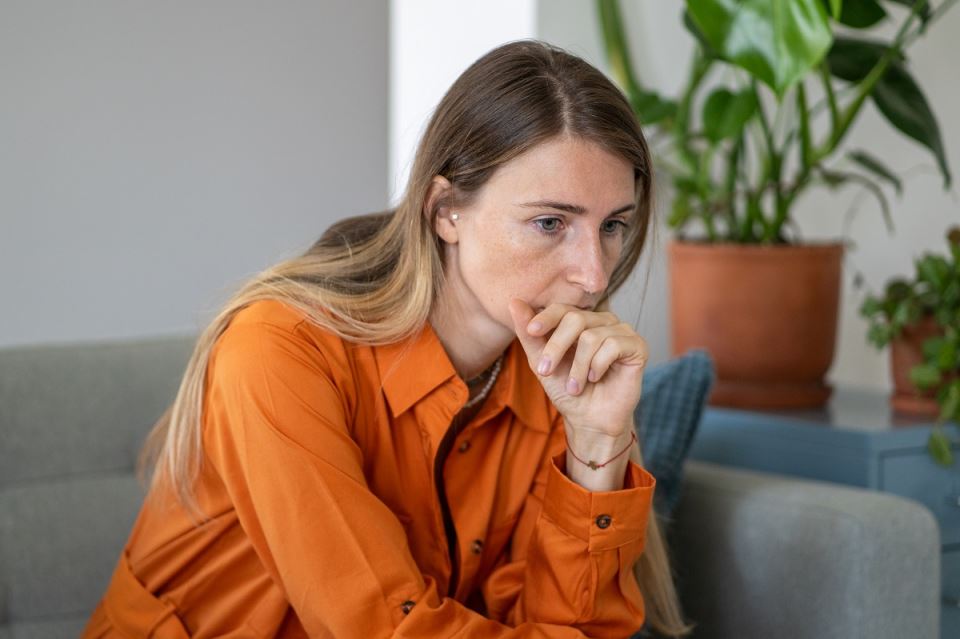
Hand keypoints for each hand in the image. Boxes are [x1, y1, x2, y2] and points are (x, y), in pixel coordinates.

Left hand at [507, 298, 647, 437]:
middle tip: (545, 372)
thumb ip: (529, 335)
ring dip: (577, 367)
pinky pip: (613, 345)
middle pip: (575, 318)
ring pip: (592, 336)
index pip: (562, 308)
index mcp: (580, 321)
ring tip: (575, 386)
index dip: (546, 317)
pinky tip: (596, 378)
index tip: (531, 331)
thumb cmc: (566, 390)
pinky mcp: (637, 346)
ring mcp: (621, 331)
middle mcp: (602, 321)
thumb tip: (514, 301)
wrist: (589, 420)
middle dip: (556, 347)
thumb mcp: (541, 363)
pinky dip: (598, 366)